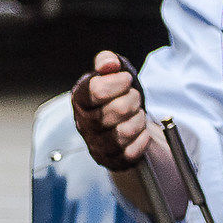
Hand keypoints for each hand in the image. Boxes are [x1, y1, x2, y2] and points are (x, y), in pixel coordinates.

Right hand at [70, 51, 148, 169]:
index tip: (126, 80)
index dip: (118, 82)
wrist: (123, 123)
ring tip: (137, 114)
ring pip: (124, 133)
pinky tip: (139, 131)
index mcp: (80, 99)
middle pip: (116, 110)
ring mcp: (95, 145)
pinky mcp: (110, 160)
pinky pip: (131, 152)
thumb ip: (108, 61)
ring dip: (139, 120)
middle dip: (133, 100)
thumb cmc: (116, 95)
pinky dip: (142, 139)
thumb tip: (109, 64)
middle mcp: (83, 124)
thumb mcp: (112, 73)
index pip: (96, 90)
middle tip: (135, 98)